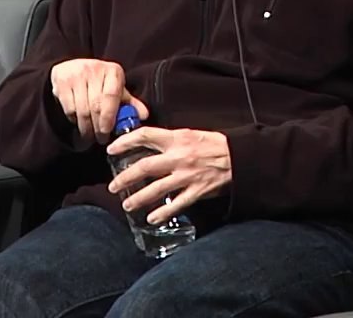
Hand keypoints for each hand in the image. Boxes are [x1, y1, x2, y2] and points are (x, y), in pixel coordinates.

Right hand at [50, 58, 145, 145]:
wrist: (71, 66)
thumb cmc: (98, 81)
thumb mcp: (115, 87)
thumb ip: (129, 102)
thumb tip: (144, 115)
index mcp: (112, 71)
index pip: (111, 96)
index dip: (109, 117)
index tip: (108, 131)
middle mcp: (94, 69)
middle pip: (96, 106)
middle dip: (98, 127)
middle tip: (100, 139)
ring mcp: (76, 74)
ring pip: (82, 110)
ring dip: (86, 128)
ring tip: (90, 136)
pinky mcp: (61, 81)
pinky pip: (69, 108)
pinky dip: (74, 120)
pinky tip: (79, 123)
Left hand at [106, 127, 231, 224]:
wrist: (240, 157)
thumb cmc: (214, 144)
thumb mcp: (189, 134)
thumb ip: (169, 139)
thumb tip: (146, 142)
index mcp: (176, 139)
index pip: (144, 136)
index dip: (125, 142)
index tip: (111, 149)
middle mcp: (179, 157)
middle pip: (145, 167)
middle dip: (125, 178)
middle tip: (112, 187)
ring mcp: (187, 175)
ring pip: (157, 189)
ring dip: (139, 198)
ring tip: (127, 204)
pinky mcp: (197, 191)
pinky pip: (177, 204)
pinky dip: (163, 212)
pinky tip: (152, 219)